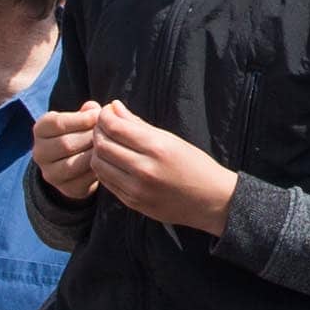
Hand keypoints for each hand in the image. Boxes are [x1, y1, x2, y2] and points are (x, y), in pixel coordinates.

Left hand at [58, 101, 242, 235]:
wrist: (211, 200)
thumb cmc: (194, 164)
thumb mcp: (171, 139)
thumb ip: (138, 124)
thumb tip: (113, 107)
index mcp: (157, 148)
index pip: (115, 127)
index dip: (105, 116)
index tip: (108, 112)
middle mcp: (144, 169)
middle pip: (102, 145)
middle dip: (98, 132)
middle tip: (105, 127)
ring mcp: (137, 189)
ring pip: (99, 165)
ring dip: (98, 151)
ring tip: (109, 144)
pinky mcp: (133, 203)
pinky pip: (107, 182)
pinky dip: (105, 169)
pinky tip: (115, 162)